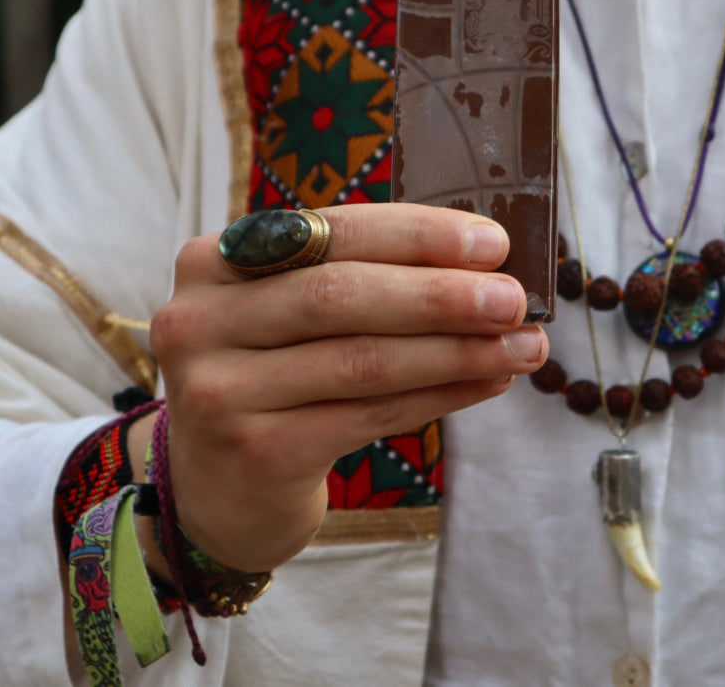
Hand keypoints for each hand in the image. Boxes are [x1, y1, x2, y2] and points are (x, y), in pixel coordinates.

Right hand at [146, 204, 545, 572]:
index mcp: (216, 260)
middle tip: (514, 300)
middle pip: (342, 294)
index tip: (492, 244)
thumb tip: (486, 266)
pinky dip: (438, 396)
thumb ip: (366, 279)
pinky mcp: (256, 453)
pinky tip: (486, 383)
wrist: (220, 492)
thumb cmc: (279, 379)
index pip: (331, 232)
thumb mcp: (295, 316)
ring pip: (363, 361)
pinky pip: (369, 416)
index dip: (418, 235)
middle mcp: (201, 320)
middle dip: (441, 295)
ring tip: (522, 346)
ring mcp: (219, 391)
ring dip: (456, 351)